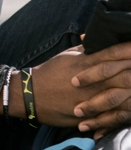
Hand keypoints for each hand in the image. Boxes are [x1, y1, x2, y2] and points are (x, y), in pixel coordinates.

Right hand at [13, 41, 130, 133]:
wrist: (29, 95)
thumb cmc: (48, 74)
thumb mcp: (65, 56)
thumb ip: (83, 48)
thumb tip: (93, 36)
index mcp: (86, 62)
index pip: (115, 52)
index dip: (129, 49)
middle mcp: (93, 79)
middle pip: (126, 74)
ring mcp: (93, 97)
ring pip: (123, 94)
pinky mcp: (90, 113)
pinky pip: (114, 114)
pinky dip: (126, 111)